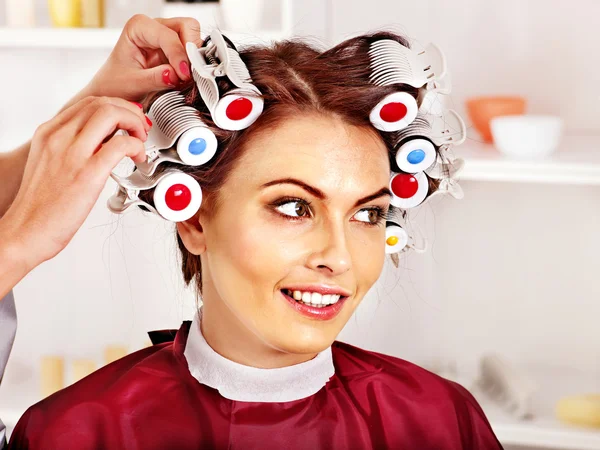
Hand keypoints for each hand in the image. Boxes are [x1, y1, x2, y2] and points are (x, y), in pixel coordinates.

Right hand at [1, 97, 149, 271]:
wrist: (26, 231)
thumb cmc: (40, 205)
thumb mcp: (50, 163)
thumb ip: (72, 147)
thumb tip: (103, 141)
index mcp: (49, 133)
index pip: (88, 103)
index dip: (116, 107)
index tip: (129, 119)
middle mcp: (58, 137)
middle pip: (101, 103)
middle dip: (130, 111)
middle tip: (140, 128)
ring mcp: (72, 154)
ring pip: (110, 114)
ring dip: (135, 122)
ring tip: (140, 140)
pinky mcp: (87, 174)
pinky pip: (120, 145)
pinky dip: (137, 146)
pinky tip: (138, 158)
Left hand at [85, 15, 202, 101]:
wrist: (114, 92)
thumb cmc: (116, 83)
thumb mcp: (133, 84)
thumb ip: (155, 79)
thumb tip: (175, 75)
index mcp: (138, 27)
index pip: (168, 35)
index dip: (179, 55)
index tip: (183, 75)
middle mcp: (154, 28)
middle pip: (186, 27)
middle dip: (191, 51)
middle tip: (189, 73)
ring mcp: (166, 39)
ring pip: (193, 38)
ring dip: (194, 58)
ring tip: (186, 77)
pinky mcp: (174, 51)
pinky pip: (192, 53)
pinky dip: (193, 65)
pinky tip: (185, 78)